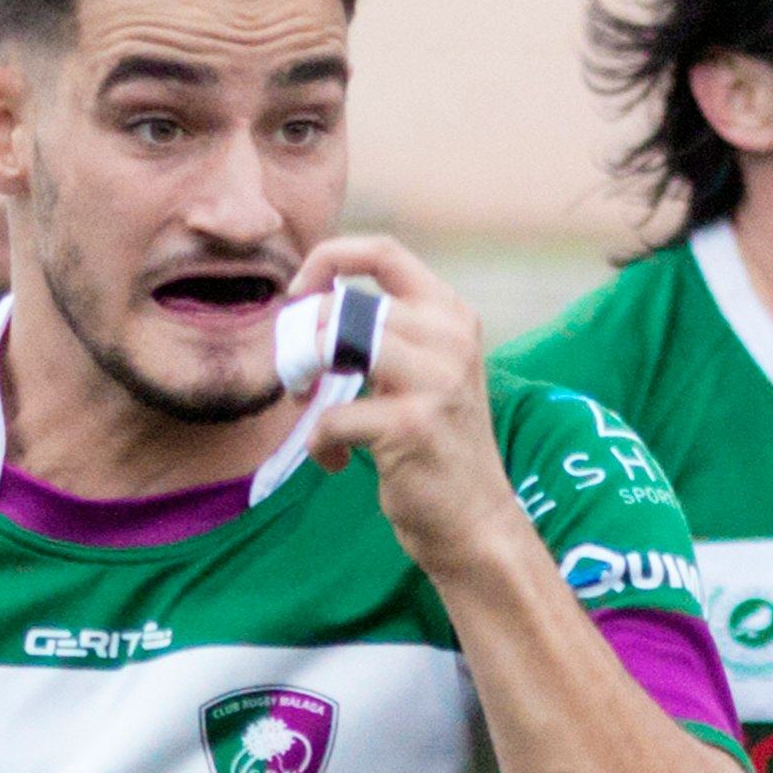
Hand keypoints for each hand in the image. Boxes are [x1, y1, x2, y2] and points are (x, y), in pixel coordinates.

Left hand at [286, 235, 509, 573]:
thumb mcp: (428, 373)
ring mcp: (434, 380)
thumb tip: (313, 305)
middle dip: (302, 338)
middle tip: (295, 376)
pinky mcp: (410, 425)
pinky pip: (332, 416)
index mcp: (452, 315)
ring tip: (309, 408)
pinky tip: (334, 462)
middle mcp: (449, 338)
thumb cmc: (438, 447)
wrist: (476, 521)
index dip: (328, 260)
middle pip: (344, 304)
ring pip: (335, 342)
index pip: (383, 251)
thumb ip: (390, 334)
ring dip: (304, 376)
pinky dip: (320, 442)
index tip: (300, 295)